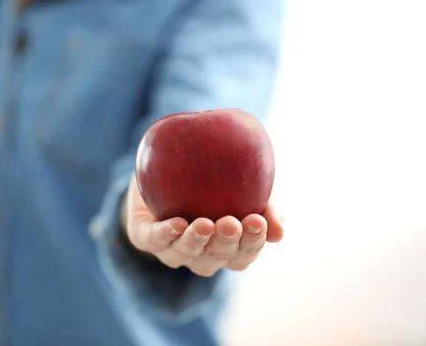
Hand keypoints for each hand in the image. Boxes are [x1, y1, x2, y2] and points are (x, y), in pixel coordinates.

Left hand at [122, 175, 283, 276]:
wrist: (164, 167)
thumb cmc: (213, 180)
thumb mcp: (244, 184)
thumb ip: (265, 205)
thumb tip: (279, 233)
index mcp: (228, 248)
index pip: (244, 254)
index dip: (252, 242)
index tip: (258, 221)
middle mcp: (201, 254)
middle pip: (217, 257)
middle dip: (226, 242)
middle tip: (231, 222)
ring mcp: (172, 248)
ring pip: (186, 254)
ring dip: (196, 242)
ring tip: (204, 224)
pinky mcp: (146, 236)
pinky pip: (154, 240)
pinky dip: (165, 234)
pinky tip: (176, 223)